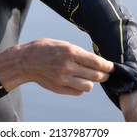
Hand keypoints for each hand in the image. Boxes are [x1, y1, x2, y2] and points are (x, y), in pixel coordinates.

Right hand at [0, 38, 114, 95]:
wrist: (24, 61)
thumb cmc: (43, 49)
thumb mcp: (61, 44)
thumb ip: (78, 52)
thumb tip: (96, 60)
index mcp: (70, 51)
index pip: (97, 62)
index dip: (108, 66)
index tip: (111, 67)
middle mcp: (68, 66)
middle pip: (96, 75)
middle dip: (104, 74)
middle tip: (105, 73)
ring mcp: (63, 79)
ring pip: (89, 86)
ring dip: (91, 82)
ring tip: (89, 77)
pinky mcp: (59, 88)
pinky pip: (78, 92)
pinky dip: (80, 88)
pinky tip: (77, 81)